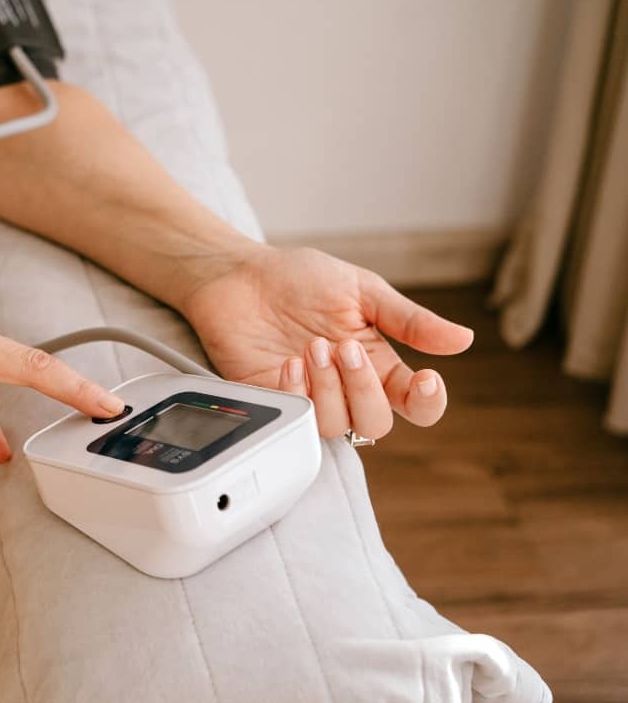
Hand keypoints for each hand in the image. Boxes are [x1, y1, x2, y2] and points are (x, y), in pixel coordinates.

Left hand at [180, 245, 473, 439]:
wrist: (239, 275)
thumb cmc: (298, 279)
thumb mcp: (361, 290)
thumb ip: (408, 320)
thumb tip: (463, 339)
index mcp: (375, 361)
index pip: (414, 402)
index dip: (427, 403)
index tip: (426, 380)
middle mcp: (345, 387)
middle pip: (376, 422)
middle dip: (363, 387)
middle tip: (341, 346)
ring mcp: (310, 397)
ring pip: (337, 426)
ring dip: (329, 389)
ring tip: (311, 348)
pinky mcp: (274, 403)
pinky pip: (296, 421)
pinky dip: (297, 392)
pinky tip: (288, 362)